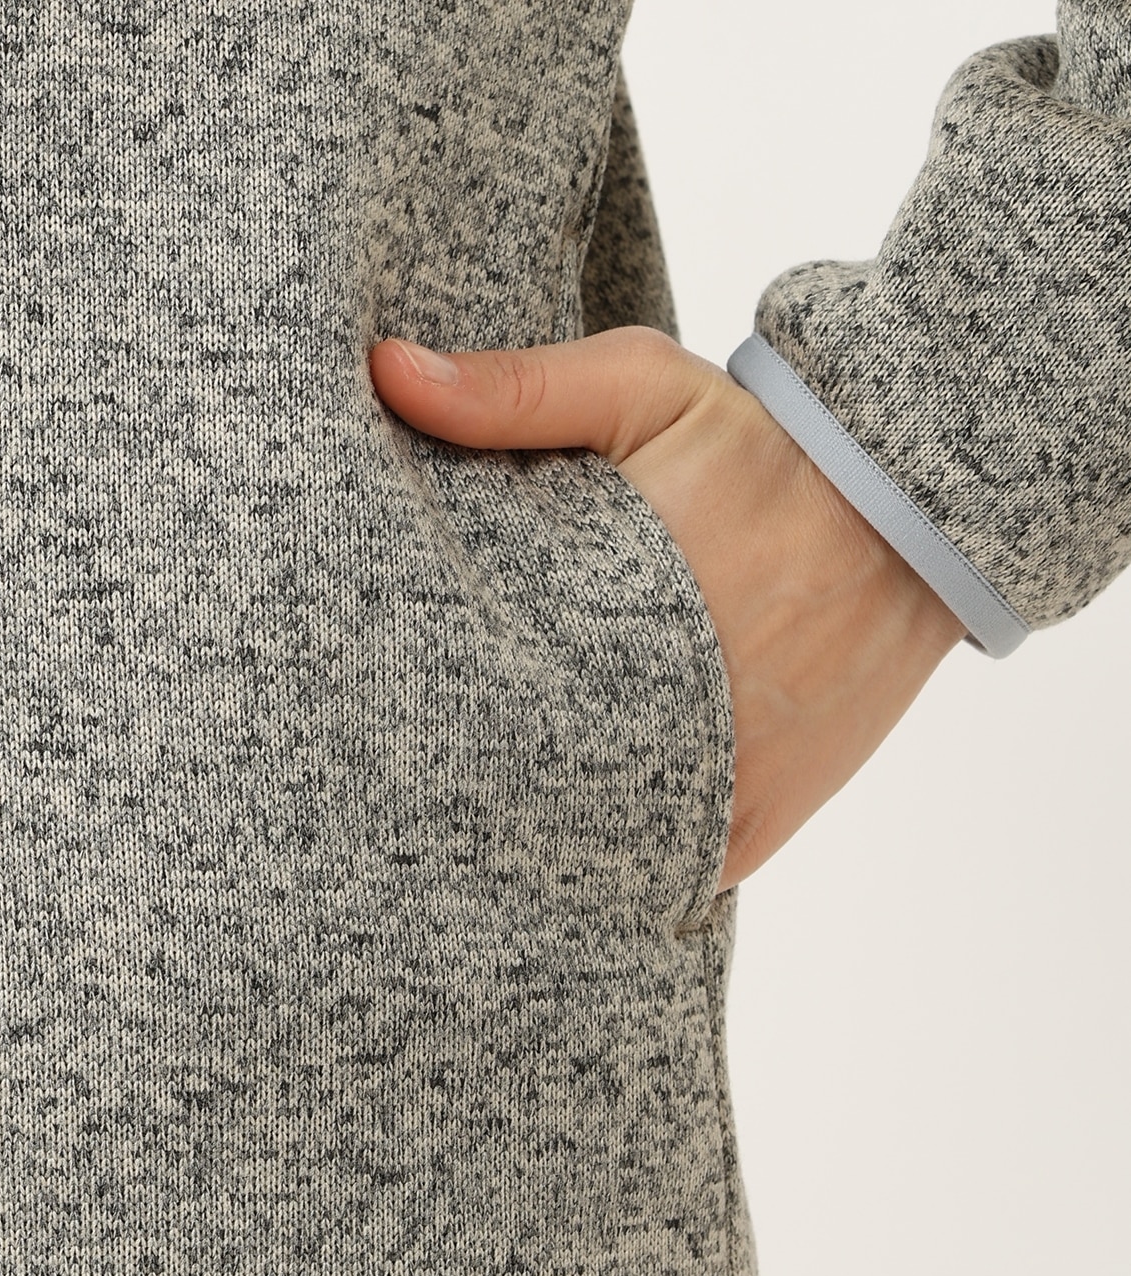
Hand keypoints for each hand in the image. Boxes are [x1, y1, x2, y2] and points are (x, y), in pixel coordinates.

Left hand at [369, 326, 964, 891]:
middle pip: (525, 800)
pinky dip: (628, 862)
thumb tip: (386, 375)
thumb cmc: (767, 447)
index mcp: (602, 633)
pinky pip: (669, 872)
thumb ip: (514, 394)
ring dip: (549, 832)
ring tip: (507, 801)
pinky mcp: (761, 827)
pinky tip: (586, 834)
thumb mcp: (641, 390)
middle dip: (478, 786)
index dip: (425, 730)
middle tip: (431, 776)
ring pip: (594, 853)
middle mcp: (658, 734)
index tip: (388, 723)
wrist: (918, 510)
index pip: (473, 714)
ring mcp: (715, 797)